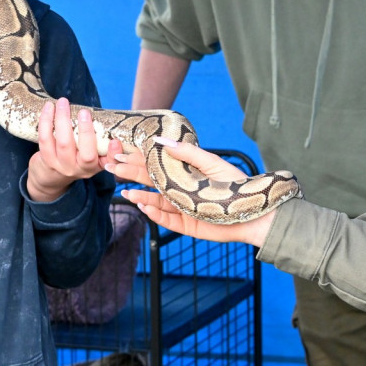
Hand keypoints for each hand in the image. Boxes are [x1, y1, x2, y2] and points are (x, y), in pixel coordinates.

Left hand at [25, 98, 111, 201]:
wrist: (50, 177)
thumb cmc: (75, 156)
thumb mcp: (89, 154)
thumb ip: (96, 138)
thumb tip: (100, 113)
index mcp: (96, 165)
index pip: (109, 162)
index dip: (114, 153)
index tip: (115, 141)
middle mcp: (81, 169)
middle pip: (86, 154)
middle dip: (86, 131)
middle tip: (84, 111)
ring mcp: (63, 166)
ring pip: (64, 144)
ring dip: (62, 120)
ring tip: (62, 103)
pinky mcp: (47, 160)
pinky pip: (45, 140)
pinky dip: (46, 121)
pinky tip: (49, 108)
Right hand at [108, 140, 274, 246]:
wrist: (253, 212)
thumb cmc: (235, 185)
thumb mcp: (211, 163)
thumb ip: (188, 153)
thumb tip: (163, 140)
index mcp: (185, 173)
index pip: (158, 165)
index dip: (139, 159)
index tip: (121, 152)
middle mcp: (181, 190)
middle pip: (152, 182)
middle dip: (132, 175)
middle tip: (112, 168)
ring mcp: (182, 208)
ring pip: (155, 202)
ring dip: (140, 196)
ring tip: (125, 191)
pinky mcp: (187, 225)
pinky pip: (166, 220)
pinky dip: (154, 214)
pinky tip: (142, 206)